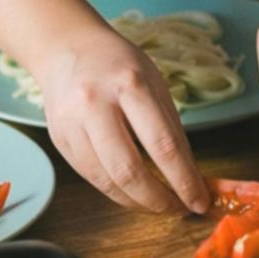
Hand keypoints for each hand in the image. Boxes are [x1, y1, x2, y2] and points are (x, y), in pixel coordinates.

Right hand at [29, 25, 210, 213]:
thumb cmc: (117, 65)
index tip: (200, 200)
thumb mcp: (154, 83)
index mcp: (129, 85)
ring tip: (158, 204)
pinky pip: (91, 177)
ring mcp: (72, 123)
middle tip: (179, 209)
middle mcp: (95, 104)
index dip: (184, 180)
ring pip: (107, 180)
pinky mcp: (59, 139)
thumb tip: (190, 177)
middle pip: (129, 170)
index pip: (163, 145)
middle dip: (159, 200)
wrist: (66, 48)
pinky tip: (132, 193)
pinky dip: (115, 191)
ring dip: (137, 202)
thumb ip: (171, 129)